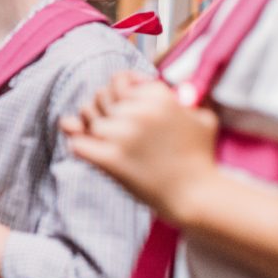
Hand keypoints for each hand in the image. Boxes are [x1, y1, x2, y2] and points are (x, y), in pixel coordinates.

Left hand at [60, 72, 219, 224]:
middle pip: (100, 97)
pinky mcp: (112, 160)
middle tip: (120, 129)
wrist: (198, 196)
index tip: (128, 108)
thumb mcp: (199, 118)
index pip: (118, 80)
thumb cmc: (198, 157)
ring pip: (88, 118)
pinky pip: (77, 143)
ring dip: (94, 129)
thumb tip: (137, 82)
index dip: (119, 93)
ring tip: (113, 143)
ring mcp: (124, 135)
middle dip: (104, 109)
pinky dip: (80, 146)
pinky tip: (94, 154)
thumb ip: (176, 96)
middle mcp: (140, 111)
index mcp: (159, 96)